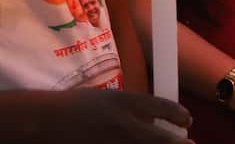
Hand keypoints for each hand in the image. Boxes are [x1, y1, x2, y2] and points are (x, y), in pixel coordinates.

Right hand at [36, 89, 191, 143]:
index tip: (187, 121)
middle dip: (180, 143)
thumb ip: (138, 106)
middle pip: (164, 139)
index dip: (180, 116)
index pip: (165, 108)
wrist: (45, 122)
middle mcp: (125, 126)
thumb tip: (160, 118)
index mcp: (127, 103)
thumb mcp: (112, 97)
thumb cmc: (79, 106)